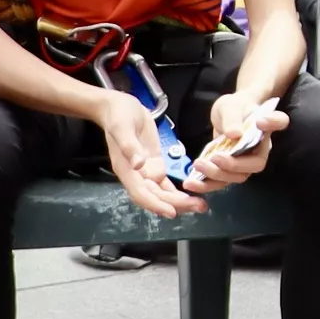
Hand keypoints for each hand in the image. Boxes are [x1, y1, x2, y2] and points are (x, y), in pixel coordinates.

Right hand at [97, 89, 205, 219]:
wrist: (118, 107)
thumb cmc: (118, 115)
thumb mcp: (122, 127)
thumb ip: (130, 146)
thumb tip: (138, 165)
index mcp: (125, 169)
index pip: (140, 193)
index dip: (155, 204)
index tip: (171, 211)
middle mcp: (136, 175)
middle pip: (155, 197)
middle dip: (176, 204)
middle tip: (198, 206)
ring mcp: (146, 172)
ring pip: (163, 193)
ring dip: (180, 201)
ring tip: (201, 204)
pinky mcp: (155, 165)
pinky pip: (166, 184)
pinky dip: (178, 192)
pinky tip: (192, 196)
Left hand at [182, 89, 283, 192]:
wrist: (228, 115)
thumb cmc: (234, 107)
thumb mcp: (230, 106)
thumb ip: (233, 118)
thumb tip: (235, 134)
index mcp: (264, 128)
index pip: (279, 122)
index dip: (273, 123)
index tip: (260, 121)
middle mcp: (258, 149)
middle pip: (253, 165)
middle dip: (233, 166)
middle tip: (214, 158)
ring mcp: (244, 163)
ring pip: (235, 177)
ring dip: (216, 176)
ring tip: (197, 165)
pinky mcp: (229, 170)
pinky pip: (221, 182)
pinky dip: (206, 185)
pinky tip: (190, 183)